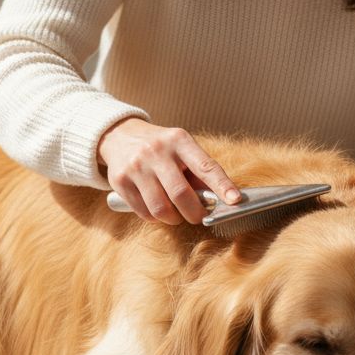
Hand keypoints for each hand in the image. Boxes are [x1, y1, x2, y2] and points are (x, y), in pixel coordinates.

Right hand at [97, 118, 241, 225]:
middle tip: (199, 217)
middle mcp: (156, 151)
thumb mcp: (181, 148)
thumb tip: (221, 199)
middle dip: (195, 213)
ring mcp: (136, 166)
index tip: (235, 200)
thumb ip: (199, 172)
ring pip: (161, 209)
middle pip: (181, 194)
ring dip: (174, 219)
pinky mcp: (120, 181)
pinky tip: (157, 208)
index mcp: (178, 140)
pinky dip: (156, 218)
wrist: (119, 135)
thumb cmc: (159, 147)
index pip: (205, 166)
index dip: (222, 185)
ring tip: (177, 214)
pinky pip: (144, 213)